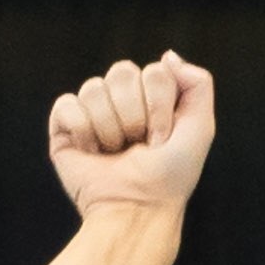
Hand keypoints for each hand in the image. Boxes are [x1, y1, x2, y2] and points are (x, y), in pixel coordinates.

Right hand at [48, 50, 214, 218]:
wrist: (137, 209)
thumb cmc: (170, 176)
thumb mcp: (200, 127)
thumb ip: (197, 84)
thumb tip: (166, 56)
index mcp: (151, 97)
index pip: (154, 71)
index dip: (159, 106)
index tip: (162, 139)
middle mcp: (121, 101)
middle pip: (122, 71)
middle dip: (134, 114)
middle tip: (138, 146)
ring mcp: (91, 113)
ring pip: (94, 87)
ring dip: (110, 127)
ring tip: (114, 152)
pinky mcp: (63, 129)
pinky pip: (66, 104)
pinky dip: (82, 130)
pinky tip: (91, 153)